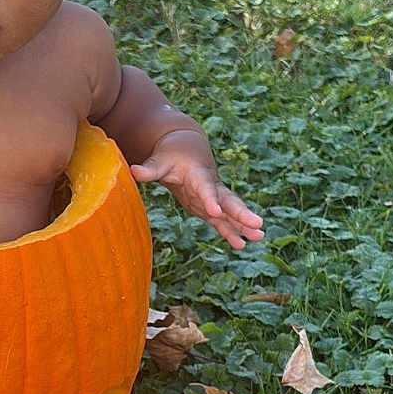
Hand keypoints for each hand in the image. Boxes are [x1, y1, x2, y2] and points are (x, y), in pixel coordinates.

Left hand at [131, 129, 264, 248]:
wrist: (186, 148)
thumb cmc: (171, 154)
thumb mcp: (159, 160)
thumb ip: (149, 169)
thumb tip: (132, 171)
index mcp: (199, 175)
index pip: (206, 188)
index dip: (210, 199)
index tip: (216, 211)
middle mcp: (211, 187)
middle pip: (228, 200)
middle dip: (241, 213)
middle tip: (257, 225)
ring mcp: (213, 197)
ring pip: (231, 212)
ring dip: (244, 225)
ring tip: (260, 238)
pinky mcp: (210, 206)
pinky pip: (223, 221)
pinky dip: (231, 232)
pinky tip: (241, 244)